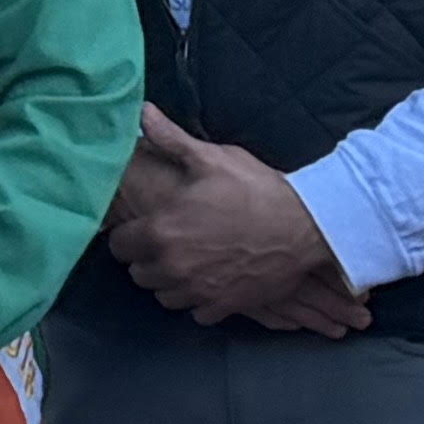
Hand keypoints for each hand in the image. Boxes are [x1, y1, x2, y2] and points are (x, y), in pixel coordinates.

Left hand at [106, 111, 371, 335]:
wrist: (306, 227)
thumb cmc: (256, 190)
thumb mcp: (212, 159)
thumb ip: (170, 140)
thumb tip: (142, 111)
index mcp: (161, 232)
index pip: (118, 245)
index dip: (129, 233)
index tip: (144, 225)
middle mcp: (173, 267)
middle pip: (138, 272)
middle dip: (147, 257)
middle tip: (167, 240)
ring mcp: (198, 291)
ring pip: (163, 295)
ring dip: (170, 280)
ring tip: (187, 259)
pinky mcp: (223, 307)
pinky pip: (195, 312)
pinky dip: (198, 299)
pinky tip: (210, 278)